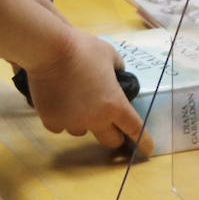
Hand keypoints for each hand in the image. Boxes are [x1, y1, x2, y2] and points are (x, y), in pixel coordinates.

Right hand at [23, 30, 155, 156]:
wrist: (50, 49)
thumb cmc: (83, 49)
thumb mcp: (109, 54)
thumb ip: (117, 69)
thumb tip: (115, 76)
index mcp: (114, 104)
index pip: (134, 129)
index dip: (143, 141)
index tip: (148, 150)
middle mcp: (95, 119)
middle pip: (110, 140)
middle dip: (114, 134)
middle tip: (109, 122)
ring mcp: (72, 122)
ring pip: (82, 131)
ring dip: (84, 122)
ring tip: (75, 100)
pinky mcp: (52, 121)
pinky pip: (60, 126)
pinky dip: (62, 117)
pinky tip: (58, 101)